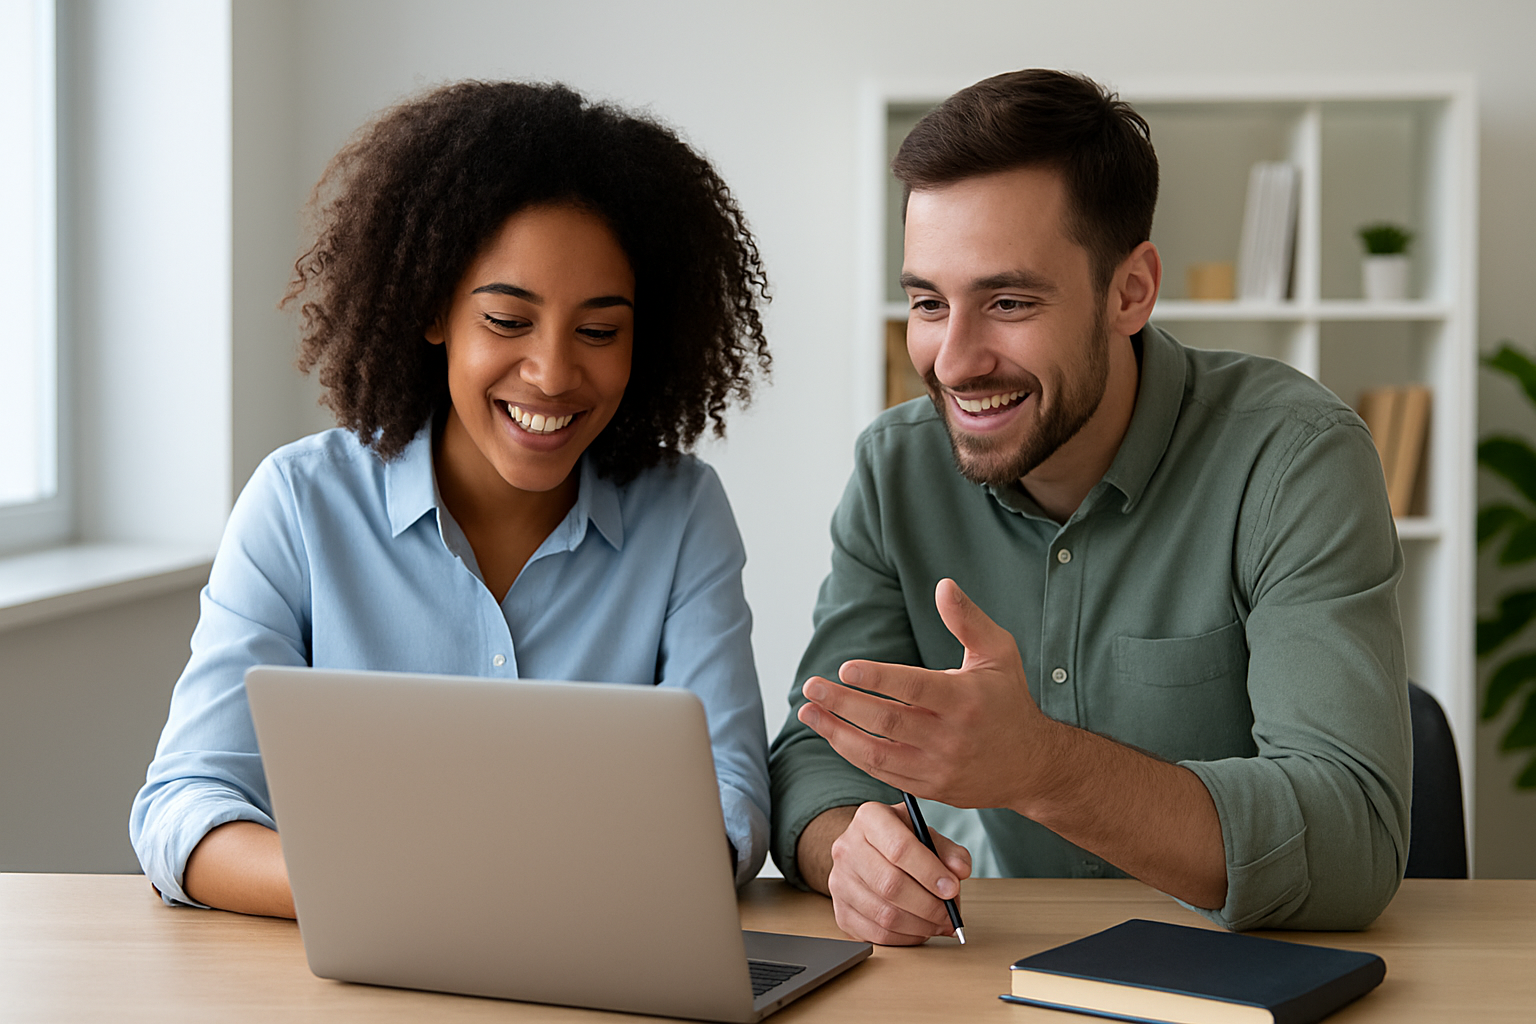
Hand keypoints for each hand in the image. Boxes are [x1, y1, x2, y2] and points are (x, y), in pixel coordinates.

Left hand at [797, 578, 1057, 811]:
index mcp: (966, 700)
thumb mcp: (999, 654)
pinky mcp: (929, 788)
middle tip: (811, 686)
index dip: (878, 679)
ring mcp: (938, 767)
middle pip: (886, 721)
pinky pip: (882, 772)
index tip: (845, 668)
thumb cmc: (1009, 701)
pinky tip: (832, 733)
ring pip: (877, 752)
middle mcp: (951, 737)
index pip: (915, 688)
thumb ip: (968, 620)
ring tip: (808, 711)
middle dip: (843, 703)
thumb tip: (942, 585)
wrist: (1031, 764)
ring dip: (837, 732)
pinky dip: (853, 753)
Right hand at [821, 801, 971, 944]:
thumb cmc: (901, 842)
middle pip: (890, 884)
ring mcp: (839, 882)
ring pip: (884, 915)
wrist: (868, 852)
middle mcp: (847, 848)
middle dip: (929, 905)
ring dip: (920, 925)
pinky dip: (905, 938)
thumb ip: (949, 851)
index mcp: (869, 818)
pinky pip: (876, 935)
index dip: (930, 872)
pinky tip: (920, 930)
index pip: (900, 847)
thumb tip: (960, 871)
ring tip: (939, 923)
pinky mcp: (840, 912)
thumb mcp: (927, 835)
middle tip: (950, 914)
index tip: (952, 888)